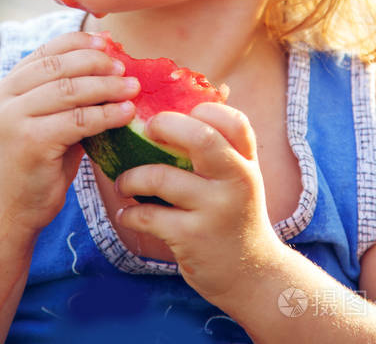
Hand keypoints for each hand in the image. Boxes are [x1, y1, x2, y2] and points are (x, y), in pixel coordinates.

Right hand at [0, 31, 138, 243]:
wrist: (9, 213)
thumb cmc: (36, 165)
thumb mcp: (45, 122)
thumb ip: (64, 95)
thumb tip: (109, 64)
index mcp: (4, 88)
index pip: (45, 52)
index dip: (78, 43)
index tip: (106, 42)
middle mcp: (2, 98)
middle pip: (59, 68)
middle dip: (96, 63)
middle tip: (124, 67)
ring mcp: (12, 120)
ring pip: (70, 91)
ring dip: (107, 87)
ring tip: (133, 87)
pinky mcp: (30, 142)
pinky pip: (78, 120)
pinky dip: (107, 114)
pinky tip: (127, 113)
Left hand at [114, 103, 280, 303]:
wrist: (251, 275)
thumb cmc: (235, 214)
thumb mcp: (239, 176)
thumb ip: (222, 144)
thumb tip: (183, 101)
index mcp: (246, 162)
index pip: (234, 120)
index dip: (204, 108)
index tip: (178, 112)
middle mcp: (237, 182)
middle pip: (202, 138)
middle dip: (166, 125)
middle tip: (145, 129)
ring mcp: (216, 211)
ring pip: (162, 178)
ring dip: (132, 178)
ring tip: (123, 182)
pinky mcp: (193, 239)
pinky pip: (150, 216)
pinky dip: (130, 214)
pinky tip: (127, 214)